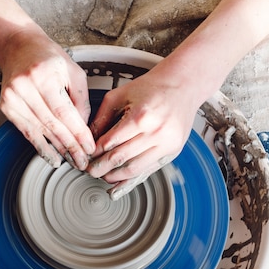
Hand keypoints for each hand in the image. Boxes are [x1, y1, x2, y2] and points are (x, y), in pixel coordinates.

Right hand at [0, 30, 94, 169]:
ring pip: (40, 130)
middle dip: (70, 146)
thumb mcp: (73, 72)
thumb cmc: (50, 58)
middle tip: (83, 162)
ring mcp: (12, 98)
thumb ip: (80, 100)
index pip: (64, 112)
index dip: (78, 133)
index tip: (89, 148)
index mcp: (43, 75)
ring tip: (72, 162)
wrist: (18, 47)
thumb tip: (84, 129)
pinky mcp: (6, 107)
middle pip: (52, 124)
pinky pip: (27, 131)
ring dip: (57, 150)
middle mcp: (25, 87)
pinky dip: (41, 147)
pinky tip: (53, 158)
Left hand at [86, 65, 203, 199]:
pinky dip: (133, 178)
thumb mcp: (119, 95)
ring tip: (103, 176)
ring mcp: (167, 144)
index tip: (85, 157)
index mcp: (141, 116)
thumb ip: (102, 118)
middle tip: (89, 171)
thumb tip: (89, 141)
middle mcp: (156, 132)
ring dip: (116, 176)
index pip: (110, 142)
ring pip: (135, 169)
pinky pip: (149, 169)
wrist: (182, 86)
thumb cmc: (150, 88)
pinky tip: (120, 182)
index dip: (95, 152)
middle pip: (121, 158)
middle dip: (101, 167)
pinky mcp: (173, 151)